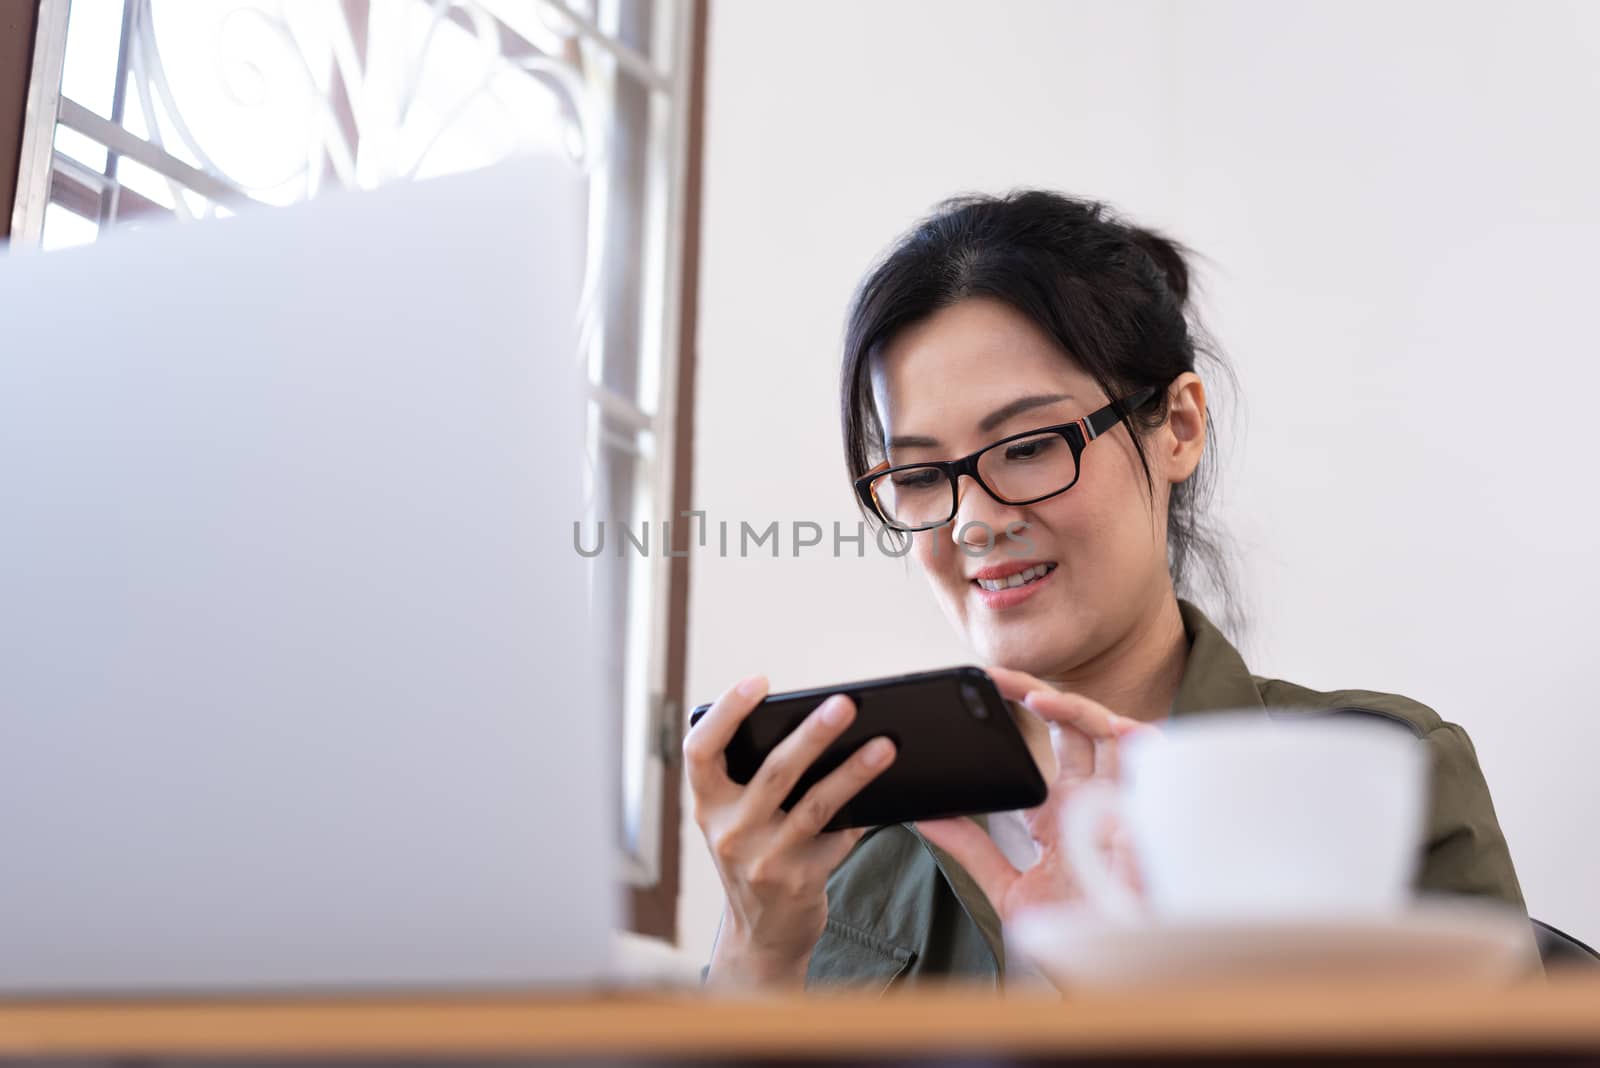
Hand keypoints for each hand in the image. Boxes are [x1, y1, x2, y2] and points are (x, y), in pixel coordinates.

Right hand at [685, 675, 897, 985]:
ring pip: (816, 804)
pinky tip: (890, 791)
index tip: (758, 681)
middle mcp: (729, 833)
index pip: (701, 751)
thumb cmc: (754, 856)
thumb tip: (816, 723)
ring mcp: (764, 860)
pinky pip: (841, 837)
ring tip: (886, 745)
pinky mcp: (800, 882)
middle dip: (813, 734)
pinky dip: (865, 812)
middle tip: (845, 703)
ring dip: (854, 772)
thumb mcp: (735, 820)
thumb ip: (751, 780)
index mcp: (707, 805)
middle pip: (773, 772)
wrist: (762, 935)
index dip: (726, 712)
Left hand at [914, 667, 1153, 922]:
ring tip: (1033, 696)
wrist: (1110, 974)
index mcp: (1060, 810)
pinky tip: (1104, 724)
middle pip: (1069, 724)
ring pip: (1104, 730)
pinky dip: (1130, 735)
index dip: (1013, 713)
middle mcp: (1091, 797)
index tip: (978, 692)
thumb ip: (969, 848)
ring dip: (1072, 705)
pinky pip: (1149, 760)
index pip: (1040, 744)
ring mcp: (1118, 801)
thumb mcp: (1006, 887)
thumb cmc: (1070, 932)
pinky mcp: (1144, 815)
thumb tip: (924, 816)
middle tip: (993, 676)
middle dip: (1033, 692)